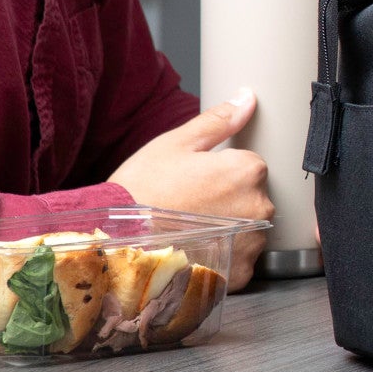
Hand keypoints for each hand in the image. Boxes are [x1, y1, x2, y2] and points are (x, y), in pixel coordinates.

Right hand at [110, 90, 272, 290]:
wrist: (113, 244)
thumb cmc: (141, 191)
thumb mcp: (176, 145)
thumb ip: (219, 121)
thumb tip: (247, 98)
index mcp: (247, 170)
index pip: (251, 165)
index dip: (222, 172)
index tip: (198, 181)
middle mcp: (259, 207)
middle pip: (253, 196)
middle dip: (229, 199)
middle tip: (190, 206)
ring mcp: (251, 242)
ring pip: (249, 228)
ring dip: (229, 229)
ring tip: (190, 230)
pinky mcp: (240, 273)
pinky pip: (240, 259)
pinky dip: (222, 256)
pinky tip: (195, 250)